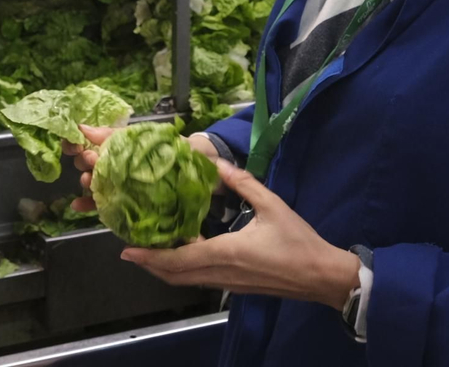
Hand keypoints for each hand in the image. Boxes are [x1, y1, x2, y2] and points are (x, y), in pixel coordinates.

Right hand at [64, 126, 221, 212]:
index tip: (70, 144)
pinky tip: (78, 206)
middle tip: (90, 163)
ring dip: (87, 184)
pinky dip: (90, 205)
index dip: (76, 144)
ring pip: (96, 184)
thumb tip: (82, 128)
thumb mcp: (145, 136)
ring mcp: (121, 185)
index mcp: (118, 147)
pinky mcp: (127, 203)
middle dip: (85, 163)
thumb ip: (114, 135)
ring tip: (87, 184)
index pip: (90, 143)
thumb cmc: (171, 148)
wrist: (199, 166)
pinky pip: (106, 206)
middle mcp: (116, 165)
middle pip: (91, 164)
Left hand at [120, 159, 360, 307]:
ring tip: (148, 251)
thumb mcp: (273, 205)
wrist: (320, 276)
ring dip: (165, 269)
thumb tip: (219, 163)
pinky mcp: (236, 286)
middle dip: (150, 264)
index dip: (151, 256)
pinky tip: (182, 254)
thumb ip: (244, 183)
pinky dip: (183, 270)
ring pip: (187, 280)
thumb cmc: (298, 242)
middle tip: (129, 251)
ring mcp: (228, 283)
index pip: (179, 259)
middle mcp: (221, 272)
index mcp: (226, 253)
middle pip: (175, 275)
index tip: (128, 250)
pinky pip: (200, 280)